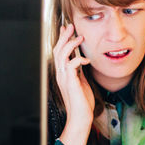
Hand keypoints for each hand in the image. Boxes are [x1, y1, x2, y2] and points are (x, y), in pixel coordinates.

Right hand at [53, 24, 93, 144]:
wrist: (81, 117)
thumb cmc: (82, 102)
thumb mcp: (81, 82)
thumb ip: (79, 72)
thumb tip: (82, 60)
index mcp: (63, 74)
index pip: (59, 53)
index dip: (61, 40)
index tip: (66, 29)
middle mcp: (61, 74)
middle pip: (57, 50)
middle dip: (64, 37)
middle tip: (71, 26)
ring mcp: (64, 78)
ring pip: (62, 55)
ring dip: (70, 44)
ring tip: (79, 37)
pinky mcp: (70, 83)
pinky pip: (71, 66)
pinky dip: (78, 59)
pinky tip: (87, 60)